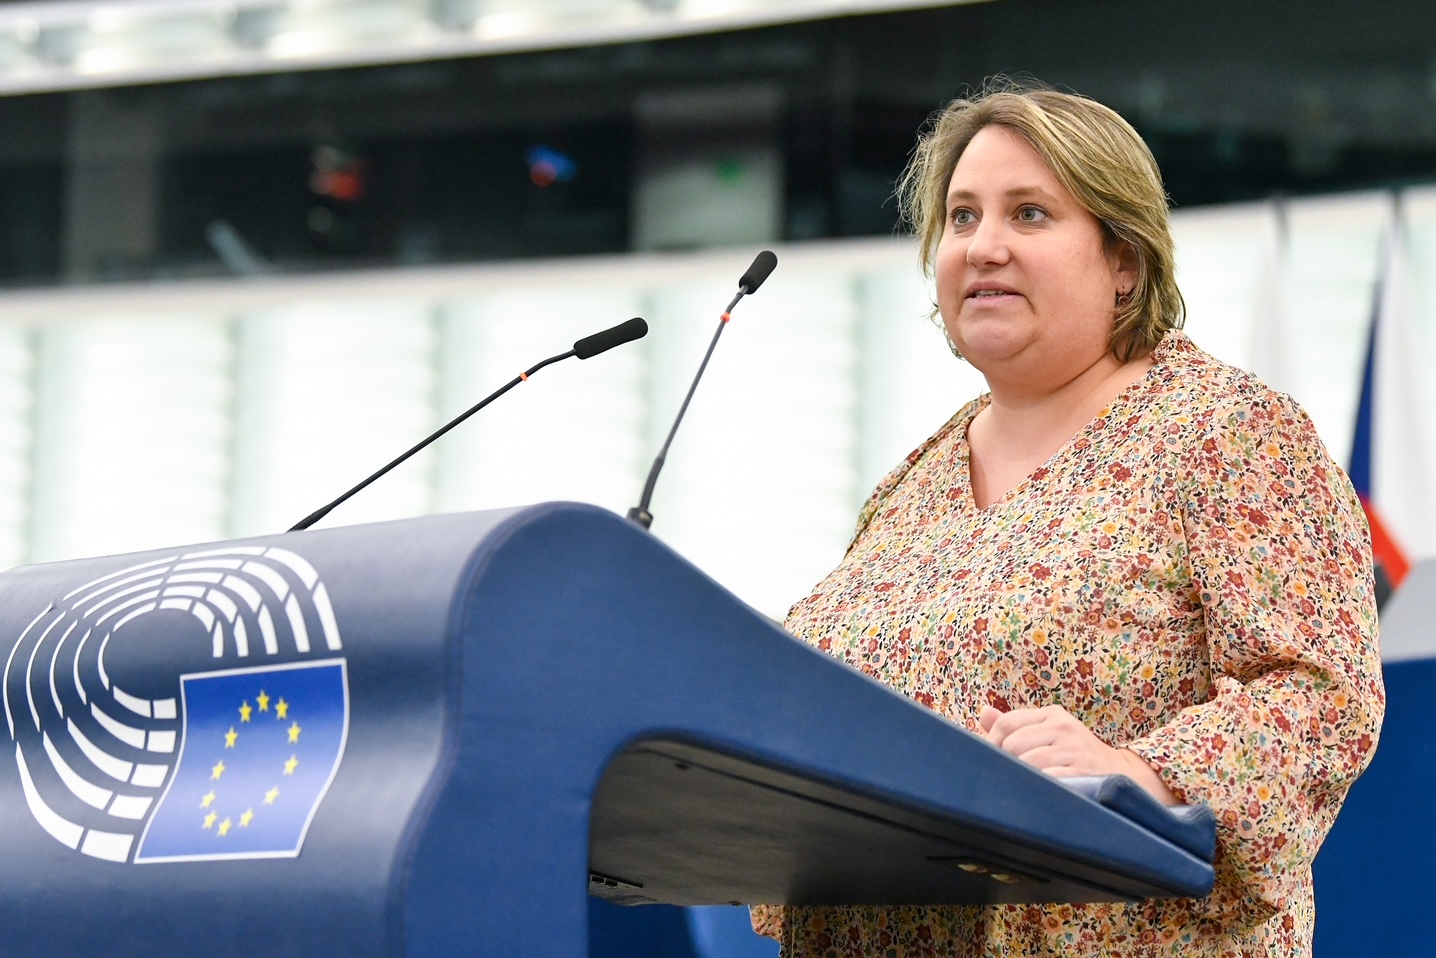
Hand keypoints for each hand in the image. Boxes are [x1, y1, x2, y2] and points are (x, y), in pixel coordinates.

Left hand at [979, 704, 1180, 805]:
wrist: (1124, 776)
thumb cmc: (1076, 756)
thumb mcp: (1050, 734)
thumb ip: (1017, 725)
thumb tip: (983, 714)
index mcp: (1052, 715)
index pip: (1007, 724)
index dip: (991, 744)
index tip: (991, 763)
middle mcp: (1064, 727)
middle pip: (1013, 744)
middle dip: (1007, 764)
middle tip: (1011, 779)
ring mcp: (1075, 749)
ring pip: (1028, 762)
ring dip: (1023, 778)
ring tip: (1026, 788)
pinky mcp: (1085, 771)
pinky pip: (1049, 779)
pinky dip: (1040, 788)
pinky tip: (1041, 794)